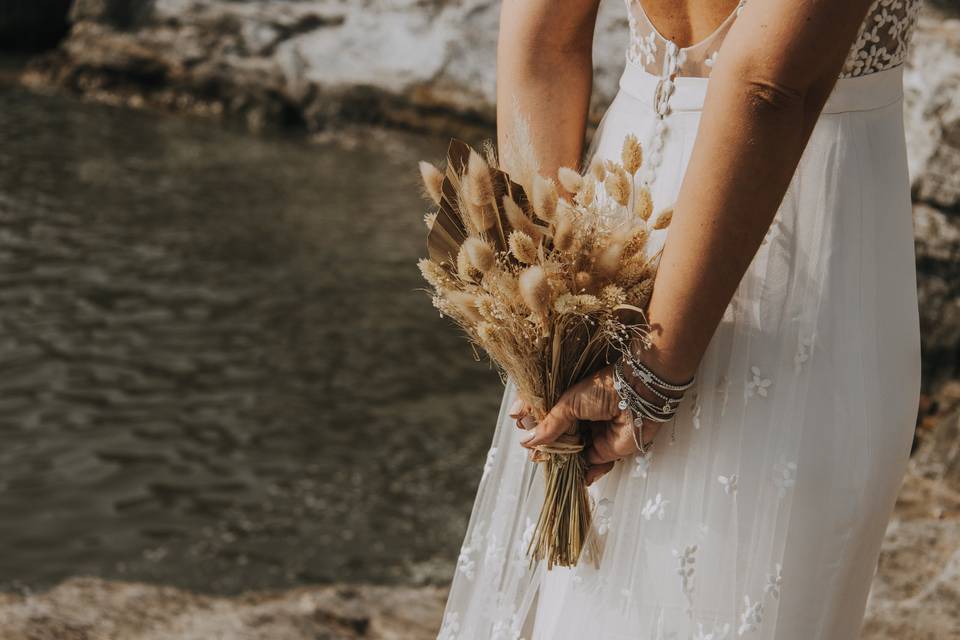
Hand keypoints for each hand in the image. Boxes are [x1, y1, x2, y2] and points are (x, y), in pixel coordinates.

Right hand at [514, 366, 659, 484]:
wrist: (639, 395)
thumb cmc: (603, 389)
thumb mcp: (569, 403)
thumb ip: (549, 424)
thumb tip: (527, 441)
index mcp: (569, 401)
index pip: (545, 415)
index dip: (533, 424)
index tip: (521, 427)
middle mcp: (579, 419)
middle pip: (557, 438)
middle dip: (546, 448)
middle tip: (535, 455)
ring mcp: (592, 435)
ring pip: (572, 454)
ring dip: (562, 462)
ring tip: (550, 466)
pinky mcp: (606, 451)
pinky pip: (592, 465)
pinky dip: (585, 473)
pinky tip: (576, 476)